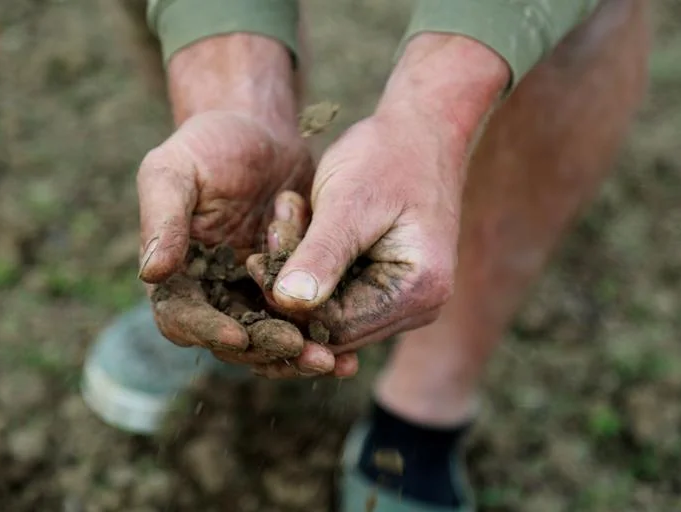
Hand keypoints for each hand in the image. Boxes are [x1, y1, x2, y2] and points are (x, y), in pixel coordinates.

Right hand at [137, 36, 356, 376]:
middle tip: (303, 354)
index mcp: (175, 274)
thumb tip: (151, 274)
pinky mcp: (286, 288)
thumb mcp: (175, 171)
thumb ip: (162, 220)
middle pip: (232, 340)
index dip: (209, 331)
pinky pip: (301, 322)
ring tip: (334, 363)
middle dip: (267, 350)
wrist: (261, 132)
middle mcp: (210, 294)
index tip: (240, 336)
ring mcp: (250, 294)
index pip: (183, 318)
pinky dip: (320, 336)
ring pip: (270, 340)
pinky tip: (349, 352)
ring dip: (298, 356)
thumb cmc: (209, 145)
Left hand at [247, 34, 509, 377]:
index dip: (289, 304)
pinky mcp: (387, 286)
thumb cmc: (388, 156)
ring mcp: (404, 300)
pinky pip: (338, 290)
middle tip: (274, 229)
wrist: (421, 129)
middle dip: (292, 284)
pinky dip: (312, 261)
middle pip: (332, 326)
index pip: (336, 327)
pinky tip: (301, 221)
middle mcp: (418, 308)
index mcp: (418, 292)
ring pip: (330, 308)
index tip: (258, 259)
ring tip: (289, 213)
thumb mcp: (349, 202)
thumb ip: (322, 254)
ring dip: (299, 267)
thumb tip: (289, 303)